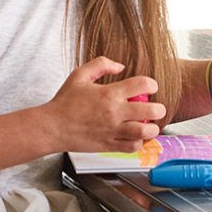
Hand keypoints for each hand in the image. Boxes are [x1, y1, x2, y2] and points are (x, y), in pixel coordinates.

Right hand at [43, 57, 165, 153]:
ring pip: (144, 132)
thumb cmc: (65, 101)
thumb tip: (120, 66)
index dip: (151, 84)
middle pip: (150, 110)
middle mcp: (114, 113)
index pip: (142, 85)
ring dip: (152, 127)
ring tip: (148, 123)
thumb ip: (101, 65)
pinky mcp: (109, 145)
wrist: (52, 126)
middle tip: (156, 107)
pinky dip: (139, 142)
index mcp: (109, 94)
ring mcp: (113, 131)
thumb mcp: (80, 74)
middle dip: (158, 108)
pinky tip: (136, 136)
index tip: (150, 87)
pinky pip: (132, 147)